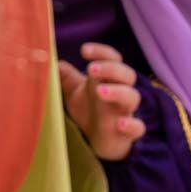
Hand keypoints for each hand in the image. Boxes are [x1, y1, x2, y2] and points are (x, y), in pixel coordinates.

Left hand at [59, 43, 145, 161]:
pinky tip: (120, 124)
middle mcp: (120, 92)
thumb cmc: (88, 110)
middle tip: (92, 69)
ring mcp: (125, 112)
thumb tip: (52, 61)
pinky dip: (132, 124)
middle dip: (111, 69)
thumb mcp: (74, 92)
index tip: (84, 50)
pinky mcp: (128, 133)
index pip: (112, 59)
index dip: (102, 52)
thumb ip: (65, 77)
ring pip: (132, 97)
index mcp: (108, 79)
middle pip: (127, 74)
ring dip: (118, 92)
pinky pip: (138, 127)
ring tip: (100, 91)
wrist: (96, 141)